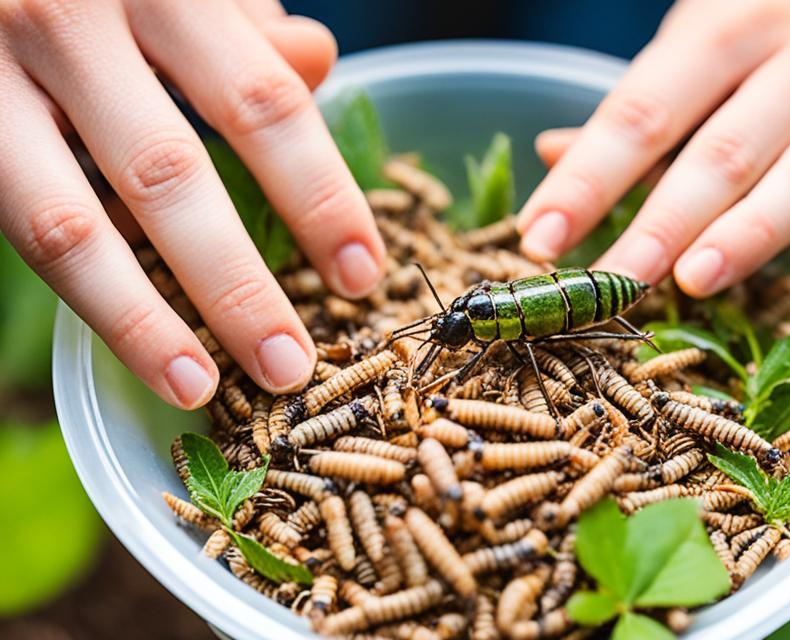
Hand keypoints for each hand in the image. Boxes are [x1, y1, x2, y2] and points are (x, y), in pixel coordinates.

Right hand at [0, 0, 384, 408]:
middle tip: (290, 362)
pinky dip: (88, 291)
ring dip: (142, 319)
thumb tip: (315, 61)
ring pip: (70, 224)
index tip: (361, 274)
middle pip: (170, 174)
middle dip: (236, 283)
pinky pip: (21, 225)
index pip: (261, 104)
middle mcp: (74, 24)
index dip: (318, 195)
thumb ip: (244, 24)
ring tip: (199, 383)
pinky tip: (137, 336)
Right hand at [519, 0, 789, 447]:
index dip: (753, 227)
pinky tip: (543, 170)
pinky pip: (628, 91)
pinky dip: (583, 139)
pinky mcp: (689, 31)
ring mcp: (741, 37)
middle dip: (660, 221)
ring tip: (541, 243)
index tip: (696, 280)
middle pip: (727, 150)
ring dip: (593, 178)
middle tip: (608, 285)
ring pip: (655, 110)